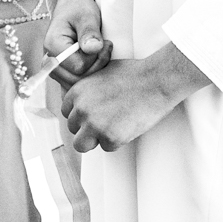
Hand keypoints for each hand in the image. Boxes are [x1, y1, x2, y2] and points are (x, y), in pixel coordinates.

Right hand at [43, 0, 112, 83]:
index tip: (104, 42)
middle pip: (78, 80)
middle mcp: (50, 60)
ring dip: (96, 70)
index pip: (79, 67)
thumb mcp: (87, 15)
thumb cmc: (79, 8)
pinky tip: (97, 61)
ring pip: (79, 84)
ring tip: (102, 51)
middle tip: (106, 46)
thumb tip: (93, 49)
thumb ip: (89, 32)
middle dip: (98, 65)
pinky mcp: (62, 73)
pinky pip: (77, 85)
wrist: (73, 6)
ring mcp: (55, 69)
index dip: (96, 58)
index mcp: (52, 45)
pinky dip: (90, 76)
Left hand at [60, 42, 209, 151]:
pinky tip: (127, 127)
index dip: (81, 115)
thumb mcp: (102, 73)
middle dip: (88, 128)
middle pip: (73, 129)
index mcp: (77, 92)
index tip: (93, 114)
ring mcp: (94, 125)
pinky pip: (107, 148)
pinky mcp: (110, 137)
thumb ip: (88, 88)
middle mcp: (82, 109)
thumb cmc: (134, 74)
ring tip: (112, 129)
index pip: (67, 113)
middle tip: (107, 120)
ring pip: (81, 145)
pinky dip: (117, 141)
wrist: (155, 81)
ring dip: (95, 140)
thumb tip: (83, 100)